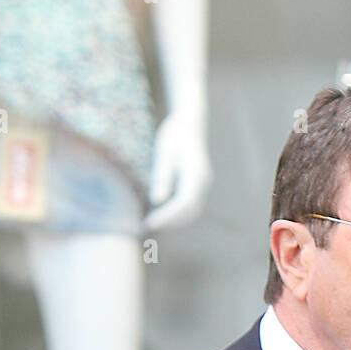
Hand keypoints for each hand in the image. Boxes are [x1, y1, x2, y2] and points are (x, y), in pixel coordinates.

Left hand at [144, 112, 211, 230]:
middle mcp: (203, 183)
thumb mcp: (164, 152)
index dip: (167, 216)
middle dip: (170, 223)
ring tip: (152, 222)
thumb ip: (162, 176)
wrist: (190, 123)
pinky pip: (189, 207)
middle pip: (189, 213)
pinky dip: (176, 214)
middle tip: (147, 225)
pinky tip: (159, 214)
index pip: (183, 203)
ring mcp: (203, 186)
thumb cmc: (174, 135)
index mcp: (196, 174)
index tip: (149, 222)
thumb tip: (157, 200)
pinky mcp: (198, 187)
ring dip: (173, 221)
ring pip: (191, 213)